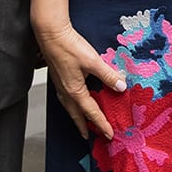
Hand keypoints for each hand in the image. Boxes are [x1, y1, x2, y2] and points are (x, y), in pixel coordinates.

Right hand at [36, 22, 126, 139]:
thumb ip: (108, 75)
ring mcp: (59, 86)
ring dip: (76, 117)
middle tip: (90, 137)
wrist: (50, 34)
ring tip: (81, 123)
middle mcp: (65, 92)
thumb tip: (121, 87)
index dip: (102, 124)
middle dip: (84, 127)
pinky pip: (65, 98)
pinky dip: (71, 105)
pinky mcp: (57, 78)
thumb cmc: (69, 46)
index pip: (91, 112)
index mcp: (75, 91)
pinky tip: (73, 101)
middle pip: (76, 115)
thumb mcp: (93, 61)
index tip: (109, 134)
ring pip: (69, 108)